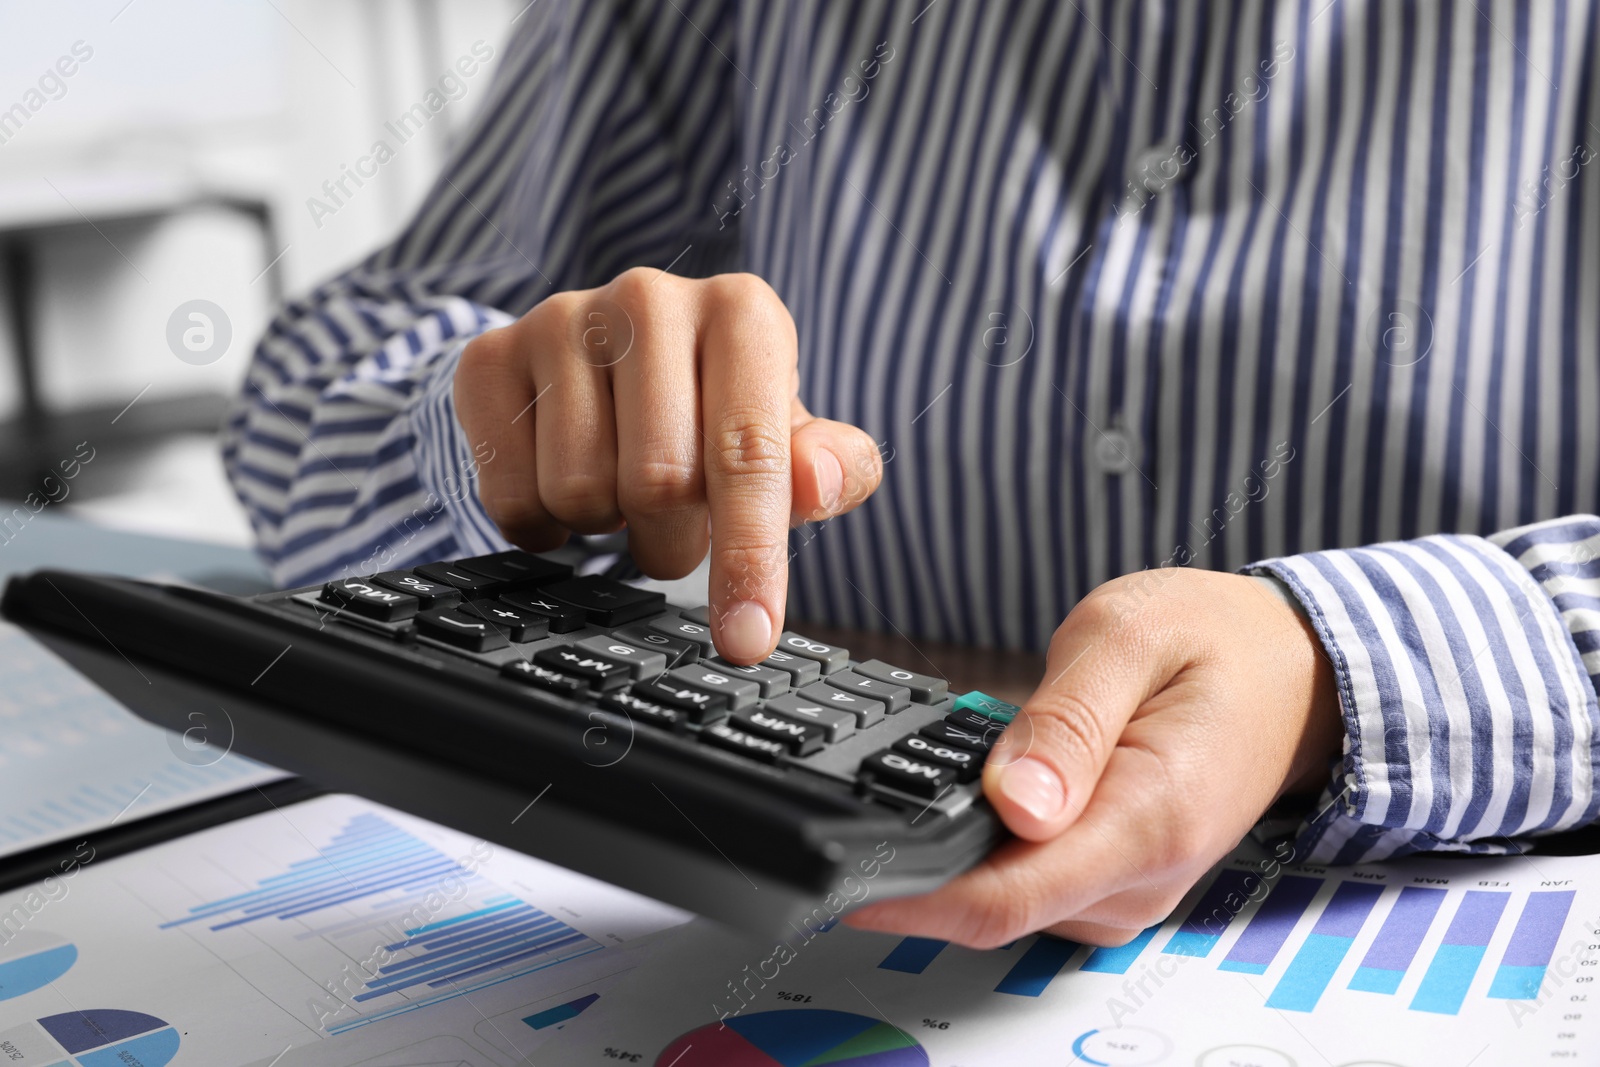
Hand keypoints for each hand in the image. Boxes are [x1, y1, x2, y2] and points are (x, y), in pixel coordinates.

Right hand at [454, 269, 882, 662]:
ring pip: (578, 491)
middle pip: (657, 483)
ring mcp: (561, 320)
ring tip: (621, 491)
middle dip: (673, 541)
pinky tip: (563, 482)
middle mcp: (650, 299)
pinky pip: (510, 494)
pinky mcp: (490, 356)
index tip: (746, 639)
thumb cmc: (715, 406)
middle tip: (676, 530)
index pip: (748, 453)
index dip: (749, 555)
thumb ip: (831, 469)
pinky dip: (542, 524)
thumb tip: (823, 482)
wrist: (606, 352)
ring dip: (605, 529)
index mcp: (742, 313)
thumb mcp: (788, 435)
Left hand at [845, 569, 1342, 946]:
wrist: (1291, 670)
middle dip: (912, 873)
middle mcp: (1142, 877)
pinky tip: (967, 802)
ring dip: (950, 859)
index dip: (906, 894)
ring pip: (1006, 904)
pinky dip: (987, 854)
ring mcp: (1131, 890)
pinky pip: (1031, 888)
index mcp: (1149, 819)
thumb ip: (1066, 720)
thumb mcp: (1130, 638)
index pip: (1005, 897)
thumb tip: (1011, 803)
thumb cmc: (1213, 642)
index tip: (833, 870)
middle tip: (840, 813)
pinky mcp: (1117, 882)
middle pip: (994, 910)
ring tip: (904, 791)